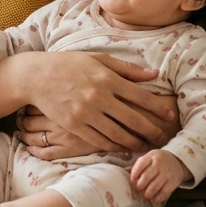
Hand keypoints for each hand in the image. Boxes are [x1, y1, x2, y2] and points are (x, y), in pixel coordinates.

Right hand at [24, 52, 174, 153]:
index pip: (140, 96)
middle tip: (163, 138)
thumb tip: (153, 74)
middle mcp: (98, 96)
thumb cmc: (69, 64)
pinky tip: (122, 147)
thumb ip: (126, 68)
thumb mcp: (97, 59)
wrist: (36, 76)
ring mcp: (85, 113)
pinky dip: (113, 146)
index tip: (169, 115)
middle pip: (133, 119)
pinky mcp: (74, 126)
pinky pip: (99, 140)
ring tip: (145, 146)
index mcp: (106, 77)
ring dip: (134, 142)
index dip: (157, 107)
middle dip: (151, 130)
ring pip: (117, 134)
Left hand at [131, 149, 191, 204]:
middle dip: (140, 186)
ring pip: (155, 186)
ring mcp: (167, 173)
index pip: (141, 164)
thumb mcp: (149, 158)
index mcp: (151, 156)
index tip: (132, 180)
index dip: (134, 173)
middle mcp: (159, 164)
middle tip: (138, 190)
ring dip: (147, 194)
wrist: (178, 161)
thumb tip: (125, 171)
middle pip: (146, 176)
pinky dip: (158, 198)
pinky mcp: (173, 182)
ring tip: (145, 198)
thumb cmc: (158, 161)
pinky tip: (154, 200)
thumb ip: (139, 165)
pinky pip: (164, 192)